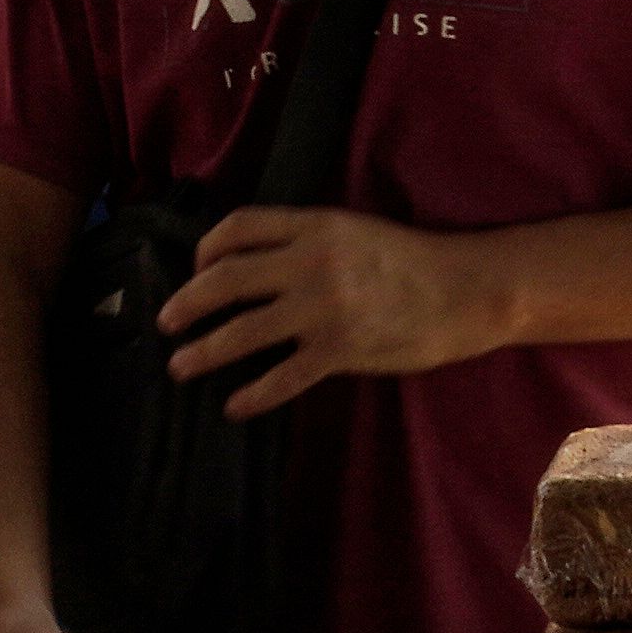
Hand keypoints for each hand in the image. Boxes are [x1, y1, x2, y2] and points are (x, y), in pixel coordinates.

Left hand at [156, 204, 487, 418]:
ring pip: (242, 331)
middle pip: (225, 279)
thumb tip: (257, 264)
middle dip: (187, 303)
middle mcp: (309, 263)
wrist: (466, 290)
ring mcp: (322, 308)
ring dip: (202, 351)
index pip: (238, 227)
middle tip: (165, 322)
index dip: (206, 248)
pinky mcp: (340, 350)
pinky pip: (282, 377)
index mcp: (313, 226)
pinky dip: (251, 395)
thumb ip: (307, 241)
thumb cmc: (412, 260)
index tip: (195, 268)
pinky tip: (233, 407)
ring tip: (180, 366)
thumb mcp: (353, 231)